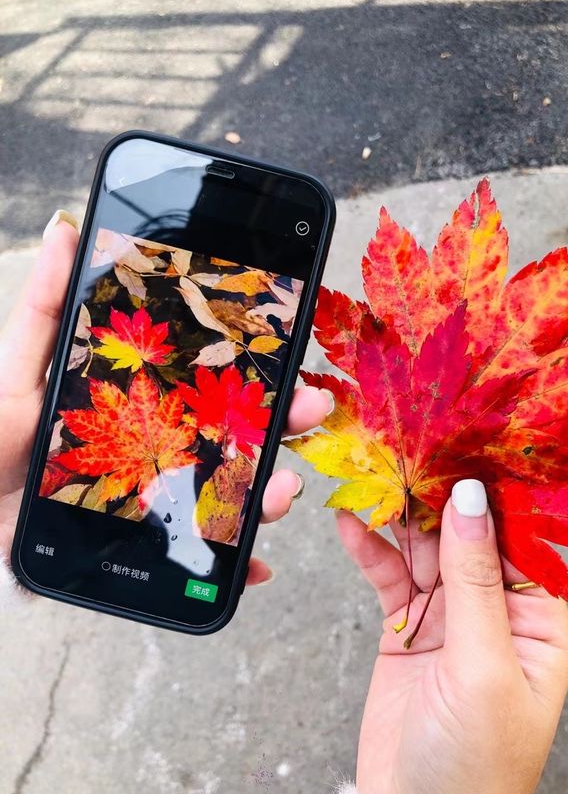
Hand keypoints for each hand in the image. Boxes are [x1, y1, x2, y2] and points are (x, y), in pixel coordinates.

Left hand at [0, 212, 331, 582]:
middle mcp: (168, 448)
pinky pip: (206, 556)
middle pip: (241, 435)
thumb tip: (65, 227)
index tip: (293, 356)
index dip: (259, 373)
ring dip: (272, 493)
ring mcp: (165, 497)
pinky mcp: (154, 544)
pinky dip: (236, 565)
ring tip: (282, 492)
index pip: (216, 384)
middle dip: (285, 422)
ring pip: (236, 494)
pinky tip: (255, 566)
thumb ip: (46, 308)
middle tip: (312, 407)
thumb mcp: (20, 371)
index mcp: (148, 403)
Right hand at [337, 478, 567, 793]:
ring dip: (401, 517)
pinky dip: (370, 549)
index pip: (518, 541)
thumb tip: (472, 501)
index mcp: (536, 622)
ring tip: (376, 478)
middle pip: (467, 537)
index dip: (492, 497)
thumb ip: (473, 579)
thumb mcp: (482, 664)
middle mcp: (494, 612)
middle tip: (409, 454)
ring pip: (426, 550)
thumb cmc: (473, 763)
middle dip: (439, 498)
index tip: (464, 450)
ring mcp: (447, 618)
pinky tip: (351, 524)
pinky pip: (389, 576)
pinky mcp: (405, 626)